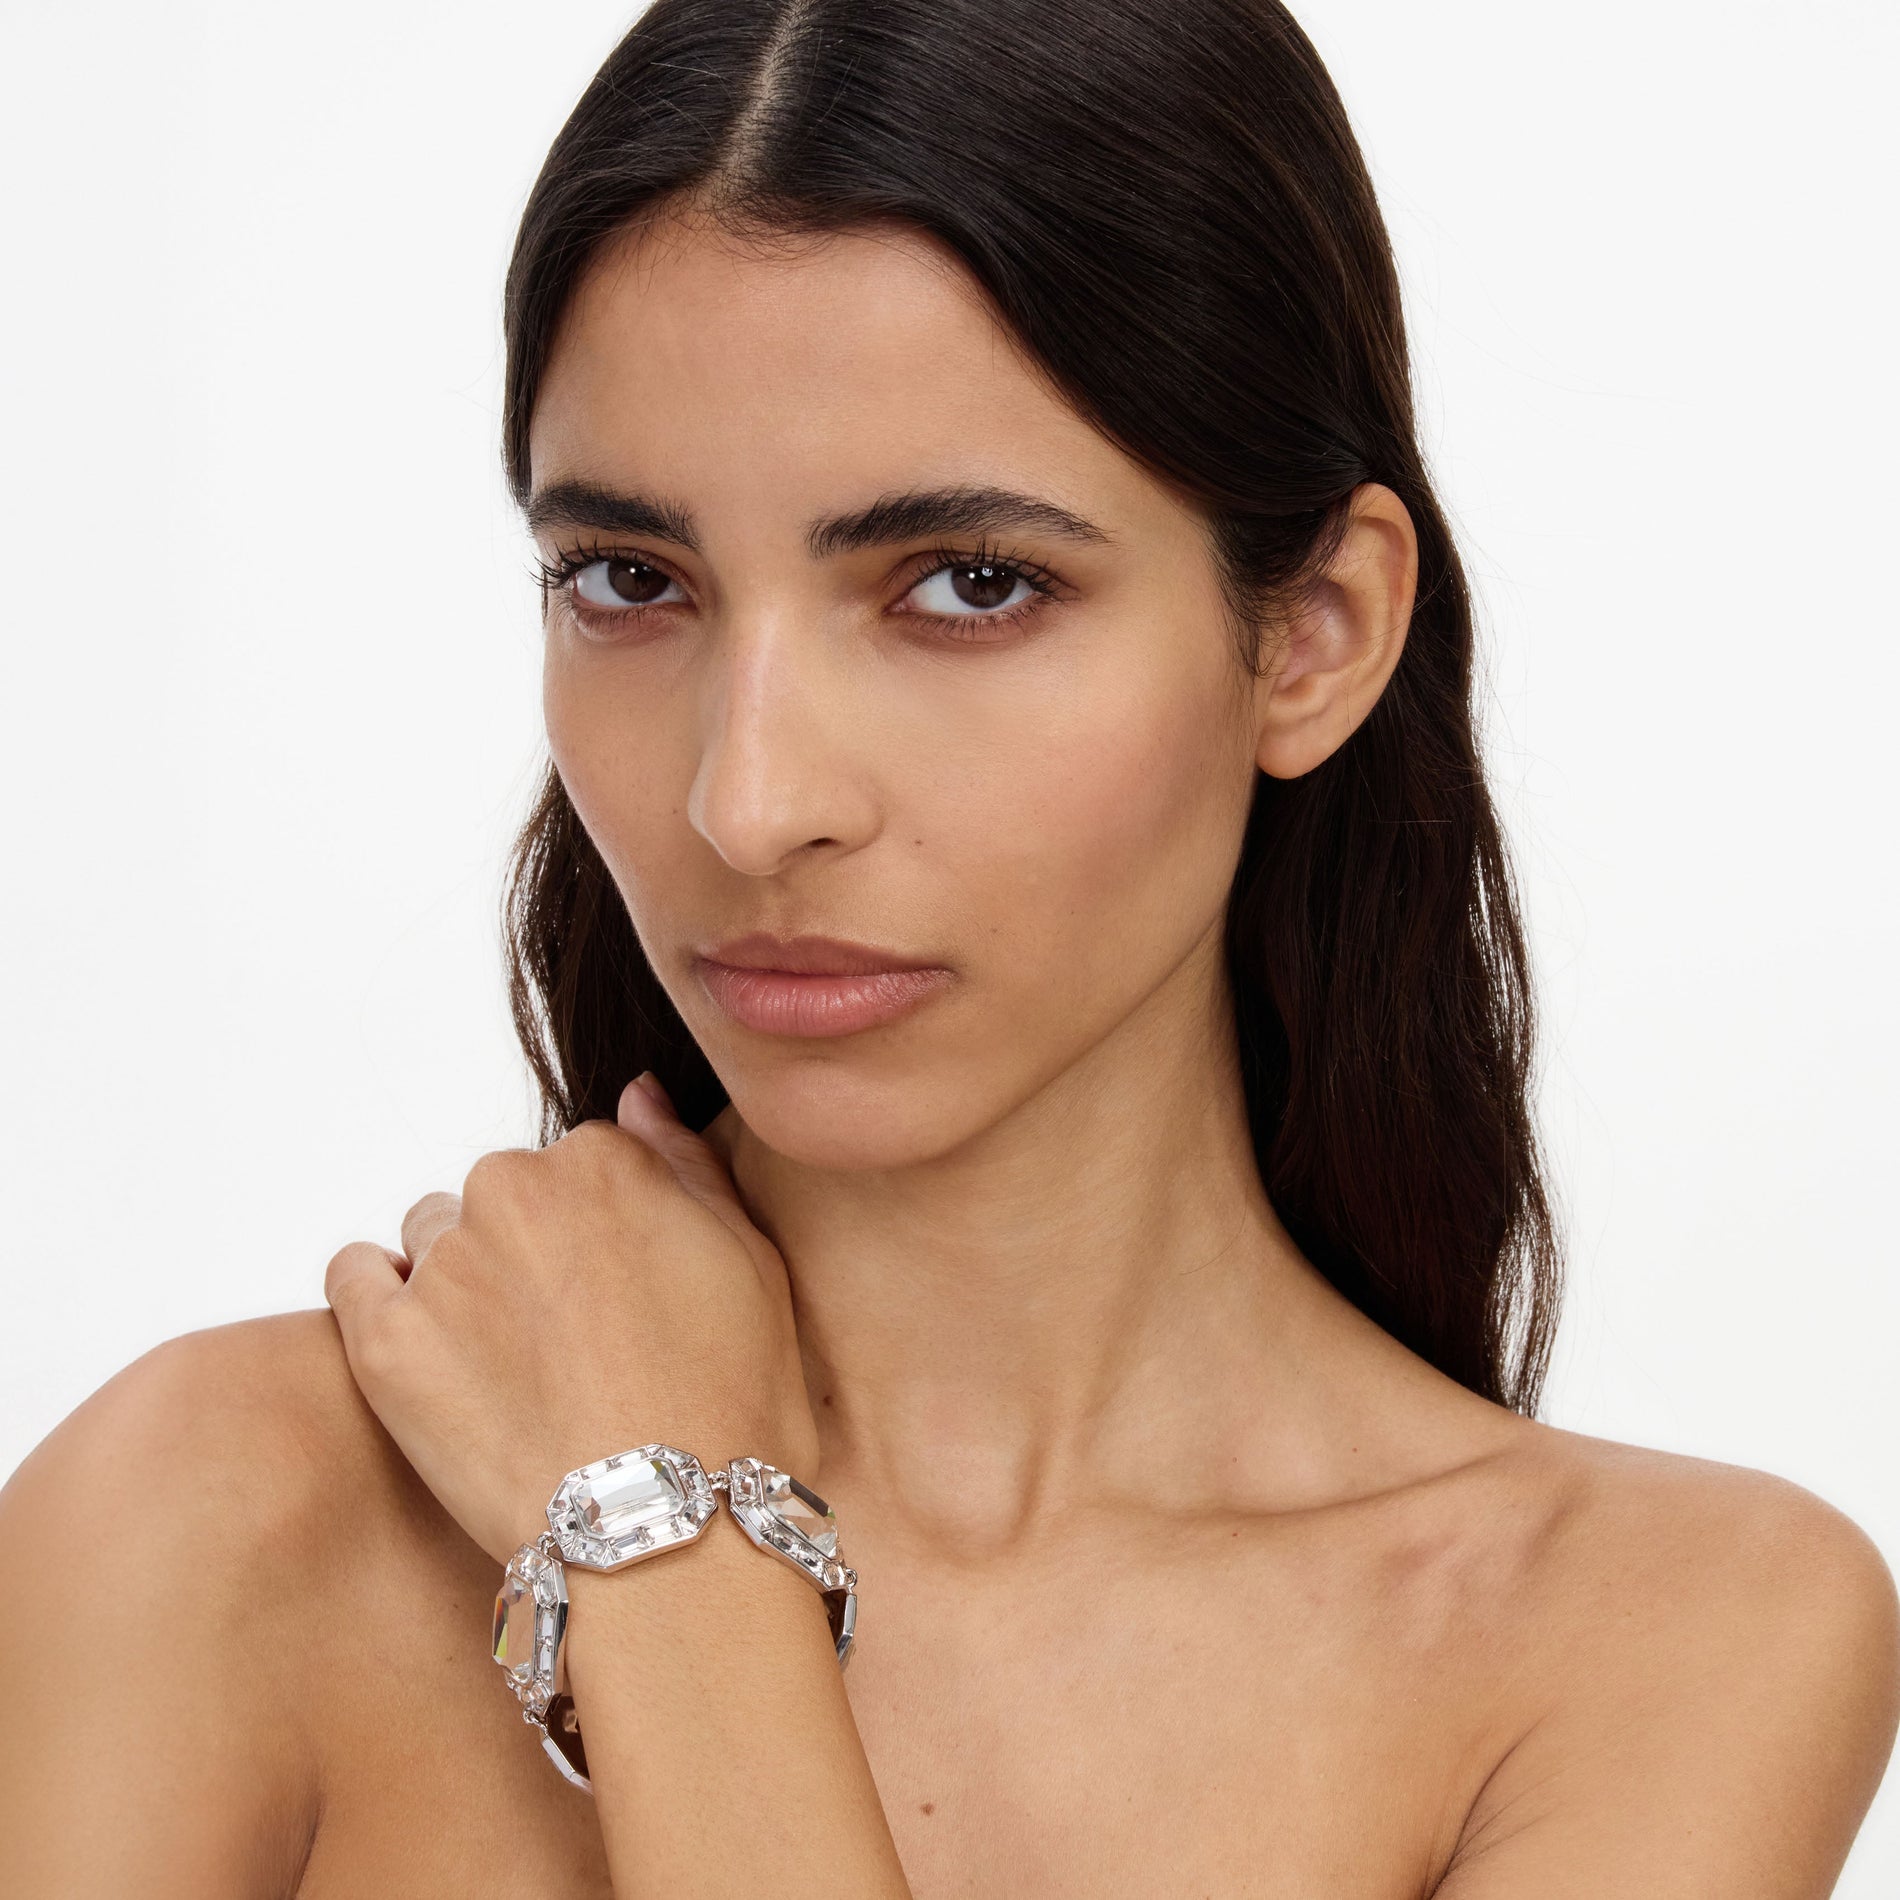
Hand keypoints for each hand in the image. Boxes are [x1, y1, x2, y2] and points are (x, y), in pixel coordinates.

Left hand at [324, 1073, 817, 1563]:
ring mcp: (445, 1263)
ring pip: (435, 1236)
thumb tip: (640, 1093)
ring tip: (510, 1367)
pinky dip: (380, 1298)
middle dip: (530, 1251)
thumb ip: (685, 1161)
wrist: (666, 1531)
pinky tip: (428, 1348)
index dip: (605, 1232)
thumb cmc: (730, 1403)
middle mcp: (514, 1190)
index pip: (584, 1164)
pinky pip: (355, 1279)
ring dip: (461, 1279)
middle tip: (570, 1343)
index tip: (620, 1294)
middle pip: (505, 1196)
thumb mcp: (752, 1260)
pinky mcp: (386, 1340)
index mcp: (605, 1159)